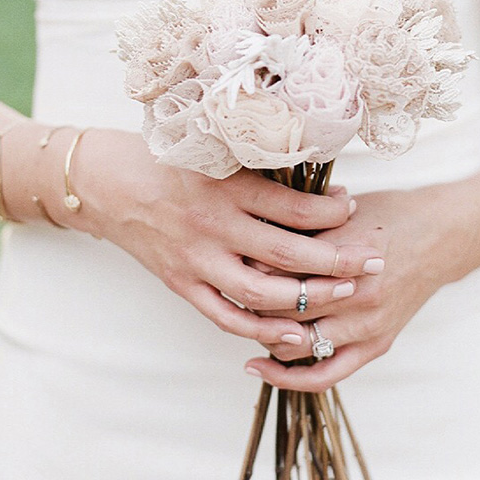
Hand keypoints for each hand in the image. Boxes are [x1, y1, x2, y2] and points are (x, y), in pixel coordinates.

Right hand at [73, 131, 387, 348]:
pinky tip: (294, 331)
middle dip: (338, 260)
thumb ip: (257, 161)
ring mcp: (196, 261)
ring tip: (346, 292)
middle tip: (374, 260)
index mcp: (224, 187)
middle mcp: (212, 227)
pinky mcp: (182, 285)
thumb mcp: (211, 149)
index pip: (292, 206)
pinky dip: (262, 329)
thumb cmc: (165, 159)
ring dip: (310, 298)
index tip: (354, 207)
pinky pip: (227, 317)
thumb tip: (314, 170)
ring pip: (263, 293)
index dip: (331, 211)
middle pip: (288, 254)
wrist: (106, 185)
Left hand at [243, 183, 470, 391]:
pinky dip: (289, 377)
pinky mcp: (376, 345)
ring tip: (243, 321)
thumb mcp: (341, 210)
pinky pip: (326, 374)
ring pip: (295, 343)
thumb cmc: (386, 214)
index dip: (248, 265)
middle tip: (230, 287)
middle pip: (281, 308)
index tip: (232, 257)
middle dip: (250, 300)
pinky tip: (259, 367)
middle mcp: (357, 294)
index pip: (277, 269)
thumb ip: (300, 228)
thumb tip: (249, 242)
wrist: (442, 235)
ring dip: (264, 334)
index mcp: (345, 254)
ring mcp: (368, 325)